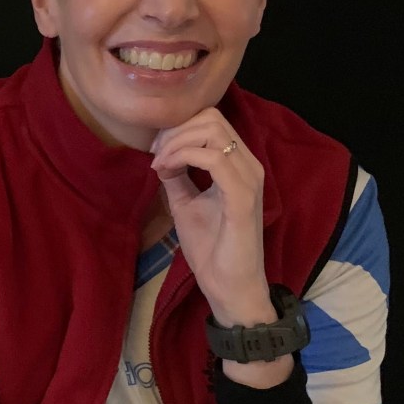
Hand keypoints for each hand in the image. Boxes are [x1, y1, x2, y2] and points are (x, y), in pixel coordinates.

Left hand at [149, 109, 272, 328]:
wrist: (228, 285)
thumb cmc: (212, 247)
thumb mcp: (185, 203)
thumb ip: (177, 176)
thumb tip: (162, 155)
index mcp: (238, 164)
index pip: (211, 120)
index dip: (178, 126)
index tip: (155, 150)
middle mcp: (248, 165)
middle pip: (211, 118)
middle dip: (174, 130)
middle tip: (155, 155)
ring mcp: (248, 179)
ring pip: (212, 132)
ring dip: (176, 142)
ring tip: (159, 164)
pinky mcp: (243, 197)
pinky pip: (214, 159)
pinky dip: (183, 157)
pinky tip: (166, 171)